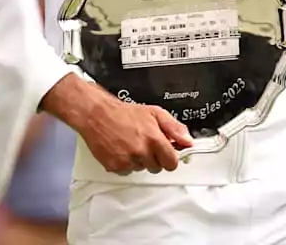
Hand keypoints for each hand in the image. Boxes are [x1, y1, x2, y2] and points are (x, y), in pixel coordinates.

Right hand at [78, 98, 193, 174]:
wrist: (97, 114)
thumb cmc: (124, 113)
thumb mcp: (155, 113)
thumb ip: (174, 128)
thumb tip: (188, 141)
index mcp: (154, 139)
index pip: (172, 163)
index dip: (169, 157)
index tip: (165, 152)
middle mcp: (141, 152)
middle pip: (157, 168)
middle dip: (154, 158)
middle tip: (144, 143)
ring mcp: (128, 161)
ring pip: (141, 169)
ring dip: (139, 160)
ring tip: (131, 143)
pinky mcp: (115, 167)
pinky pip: (127, 172)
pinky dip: (125, 163)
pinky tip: (121, 149)